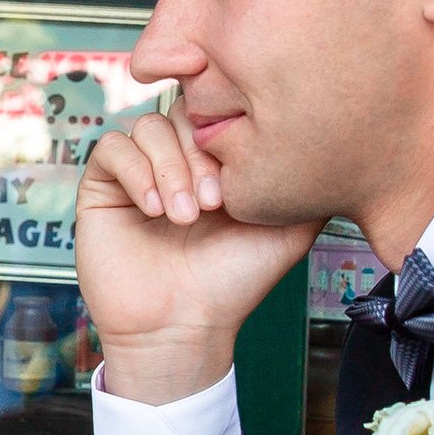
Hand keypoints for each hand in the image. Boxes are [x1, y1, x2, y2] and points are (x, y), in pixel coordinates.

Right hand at [74, 111, 315, 399]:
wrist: (184, 326)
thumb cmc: (233, 283)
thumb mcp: (288, 228)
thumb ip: (306, 183)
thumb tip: (330, 141)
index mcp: (218, 160)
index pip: (219, 108)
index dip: (228, 131)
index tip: (239, 183)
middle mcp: (178, 158)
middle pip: (183, 109)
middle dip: (200, 153)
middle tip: (213, 203)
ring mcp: (140, 170)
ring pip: (148, 126)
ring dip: (170, 168)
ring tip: (184, 216)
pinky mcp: (103, 186)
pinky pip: (111, 147)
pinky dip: (136, 172)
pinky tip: (154, 210)